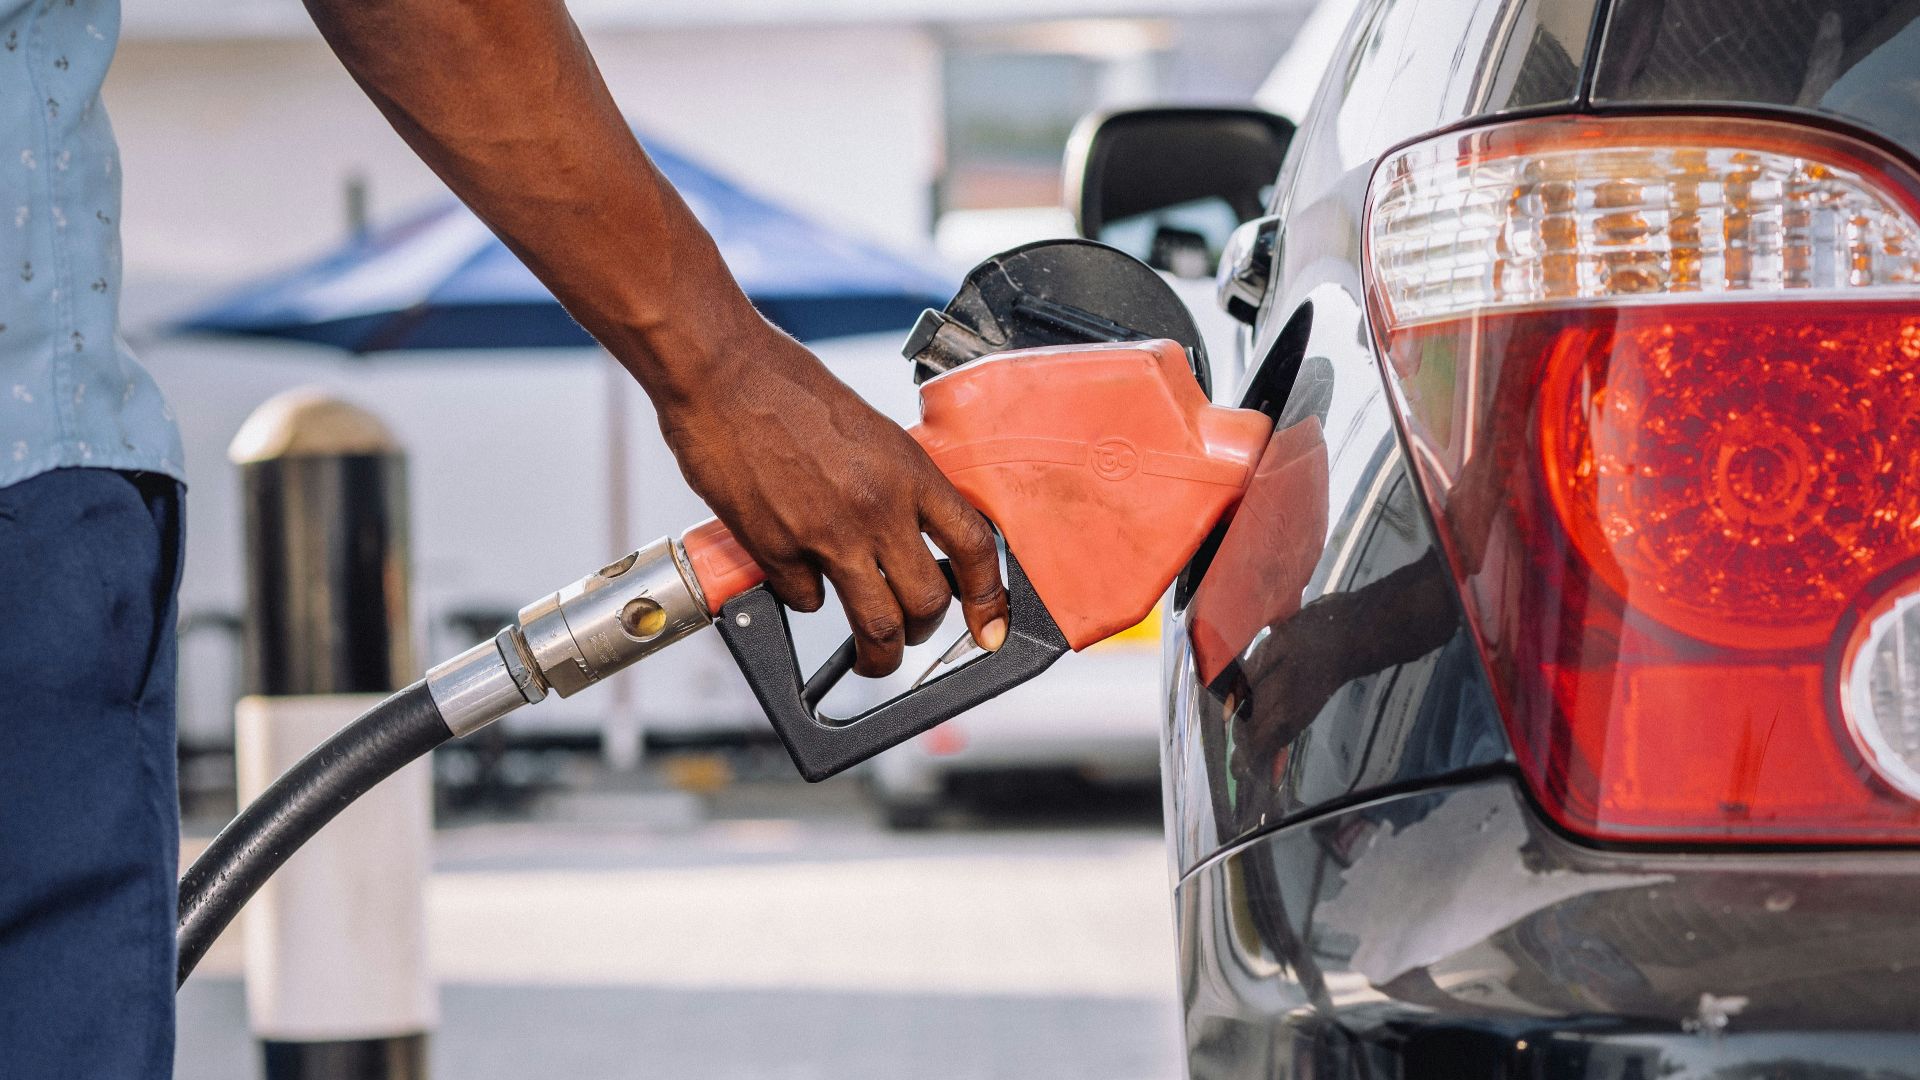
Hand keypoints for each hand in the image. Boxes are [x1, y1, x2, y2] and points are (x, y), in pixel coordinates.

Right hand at [654, 319, 1008, 677]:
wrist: (720, 374)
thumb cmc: (787, 388)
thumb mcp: (869, 431)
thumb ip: (895, 484)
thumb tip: (912, 533)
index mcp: (909, 471)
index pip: (975, 547)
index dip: (988, 598)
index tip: (988, 626)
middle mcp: (877, 507)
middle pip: (927, 602)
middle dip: (923, 633)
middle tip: (912, 636)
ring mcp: (827, 534)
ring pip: (875, 624)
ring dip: (878, 654)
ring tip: (871, 659)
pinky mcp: (776, 551)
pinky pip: (806, 601)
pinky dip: (805, 598)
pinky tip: (796, 573)